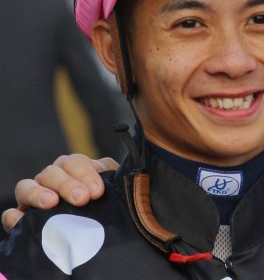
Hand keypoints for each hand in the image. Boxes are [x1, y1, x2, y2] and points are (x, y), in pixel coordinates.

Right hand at [2, 154, 117, 232]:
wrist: (98, 231)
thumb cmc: (106, 203)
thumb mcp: (114, 190)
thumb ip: (116, 180)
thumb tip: (122, 178)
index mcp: (74, 169)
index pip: (75, 162)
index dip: (86, 173)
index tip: (97, 191)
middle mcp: (52, 179)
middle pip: (52, 172)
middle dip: (67, 183)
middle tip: (82, 198)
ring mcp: (35, 197)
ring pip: (27, 186)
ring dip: (38, 193)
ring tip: (51, 203)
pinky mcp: (23, 218)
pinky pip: (12, 214)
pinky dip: (13, 215)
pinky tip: (20, 219)